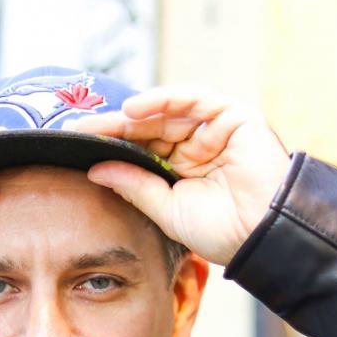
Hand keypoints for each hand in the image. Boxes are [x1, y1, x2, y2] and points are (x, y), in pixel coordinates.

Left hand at [69, 88, 289, 265]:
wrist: (262, 237)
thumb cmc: (222, 232)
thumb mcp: (166, 209)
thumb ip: (134, 186)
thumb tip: (96, 169)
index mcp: (182, 169)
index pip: (140, 148)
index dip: (110, 145)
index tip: (75, 145)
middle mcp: (198, 145)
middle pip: (148, 127)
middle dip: (113, 127)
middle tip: (76, 129)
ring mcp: (216, 129)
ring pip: (167, 112)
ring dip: (132, 115)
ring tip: (100, 123)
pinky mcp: (234, 116)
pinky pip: (193, 99)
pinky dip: (163, 99)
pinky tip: (133, 109)